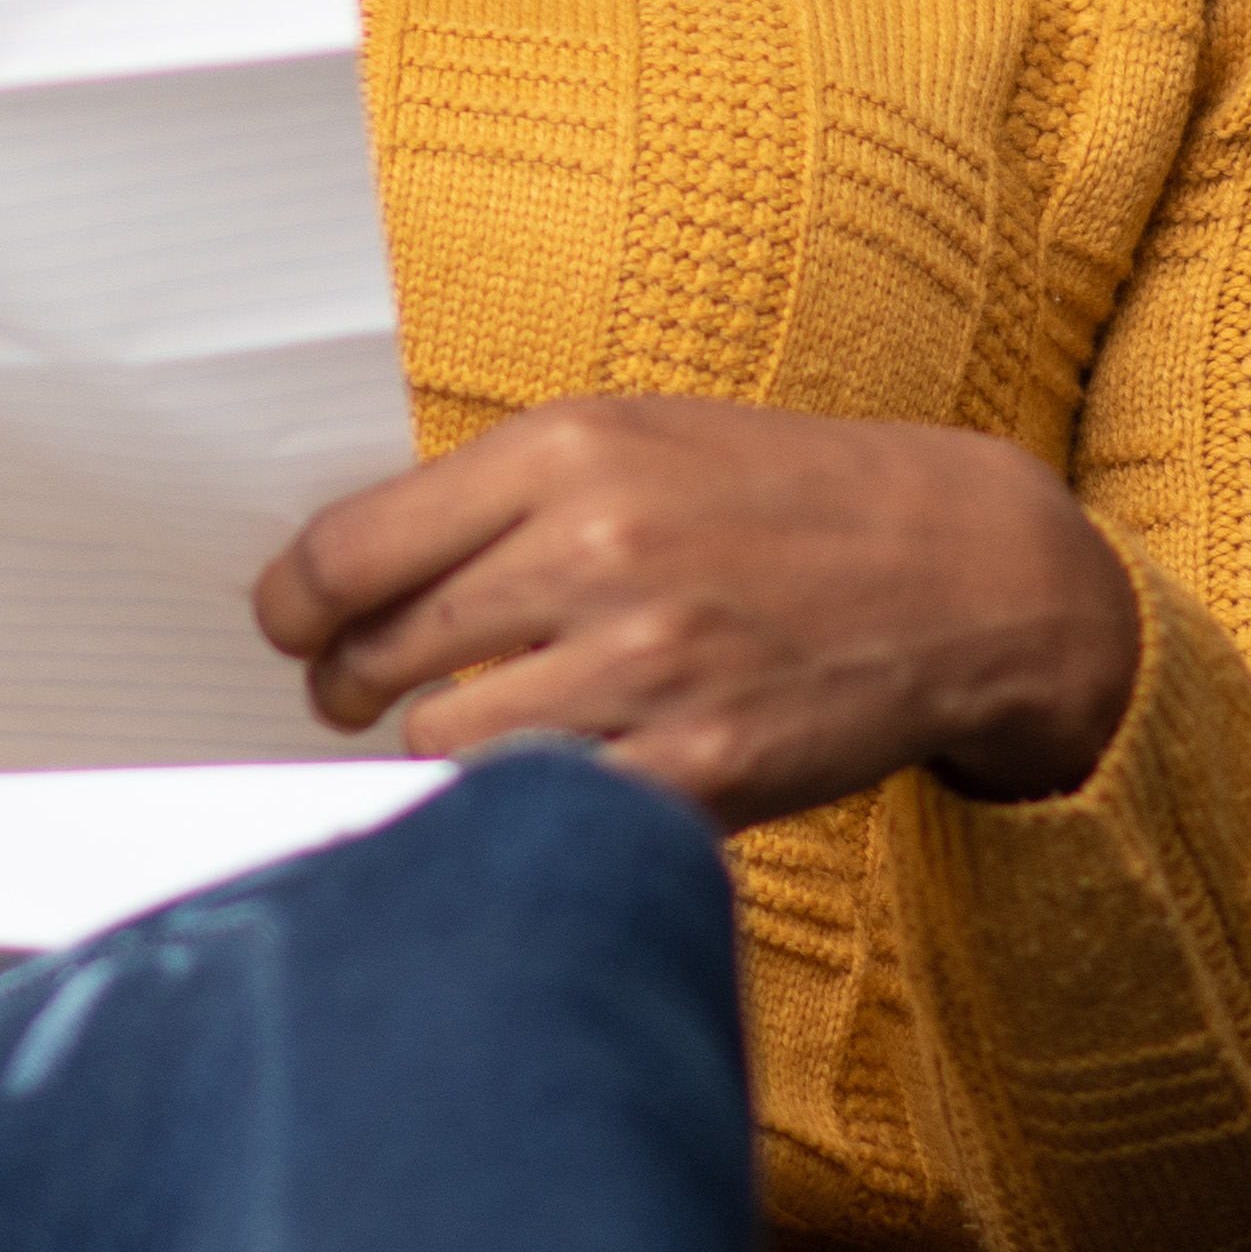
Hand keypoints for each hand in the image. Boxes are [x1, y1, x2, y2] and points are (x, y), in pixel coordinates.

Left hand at [249, 398, 1141, 829]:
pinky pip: (544, 813)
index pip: (348, 550)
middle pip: (377, 656)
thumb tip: (344, 575)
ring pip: (443, 747)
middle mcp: (595, 553)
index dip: (291, 605)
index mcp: (567, 452)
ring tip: (481, 721)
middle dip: (348, 683)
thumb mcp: (635, 439)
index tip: (289, 625)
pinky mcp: (698, 769)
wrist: (961, 571)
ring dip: (442, 747)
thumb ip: (495, 496)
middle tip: (356, 688)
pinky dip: (527, 807)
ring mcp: (647, 668)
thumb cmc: (779, 498)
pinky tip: (550, 774)